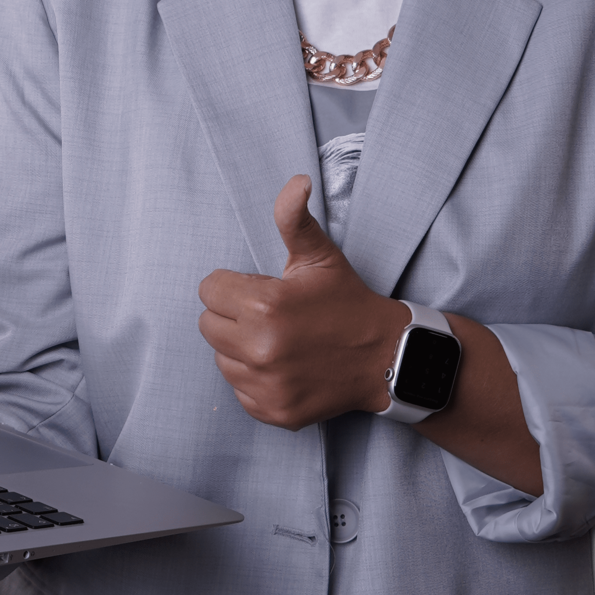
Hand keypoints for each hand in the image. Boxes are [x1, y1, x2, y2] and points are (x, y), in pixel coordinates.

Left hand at [197, 178, 403, 430]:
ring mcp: (267, 385)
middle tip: (269, 316)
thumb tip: (296, 182)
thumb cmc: (347, 302)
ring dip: (241, 350)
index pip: (209, 290)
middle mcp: (261, 349)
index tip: (261, 291)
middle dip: (233, 317)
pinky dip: (256, 381)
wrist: (385, 356)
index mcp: (265, 306)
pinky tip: (285, 368)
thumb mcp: (321, 256)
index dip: (233, 286)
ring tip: (279, 341)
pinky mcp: (274, 412)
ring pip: (222, 359)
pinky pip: (240, 391)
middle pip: (208, 325)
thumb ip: (294, 218)